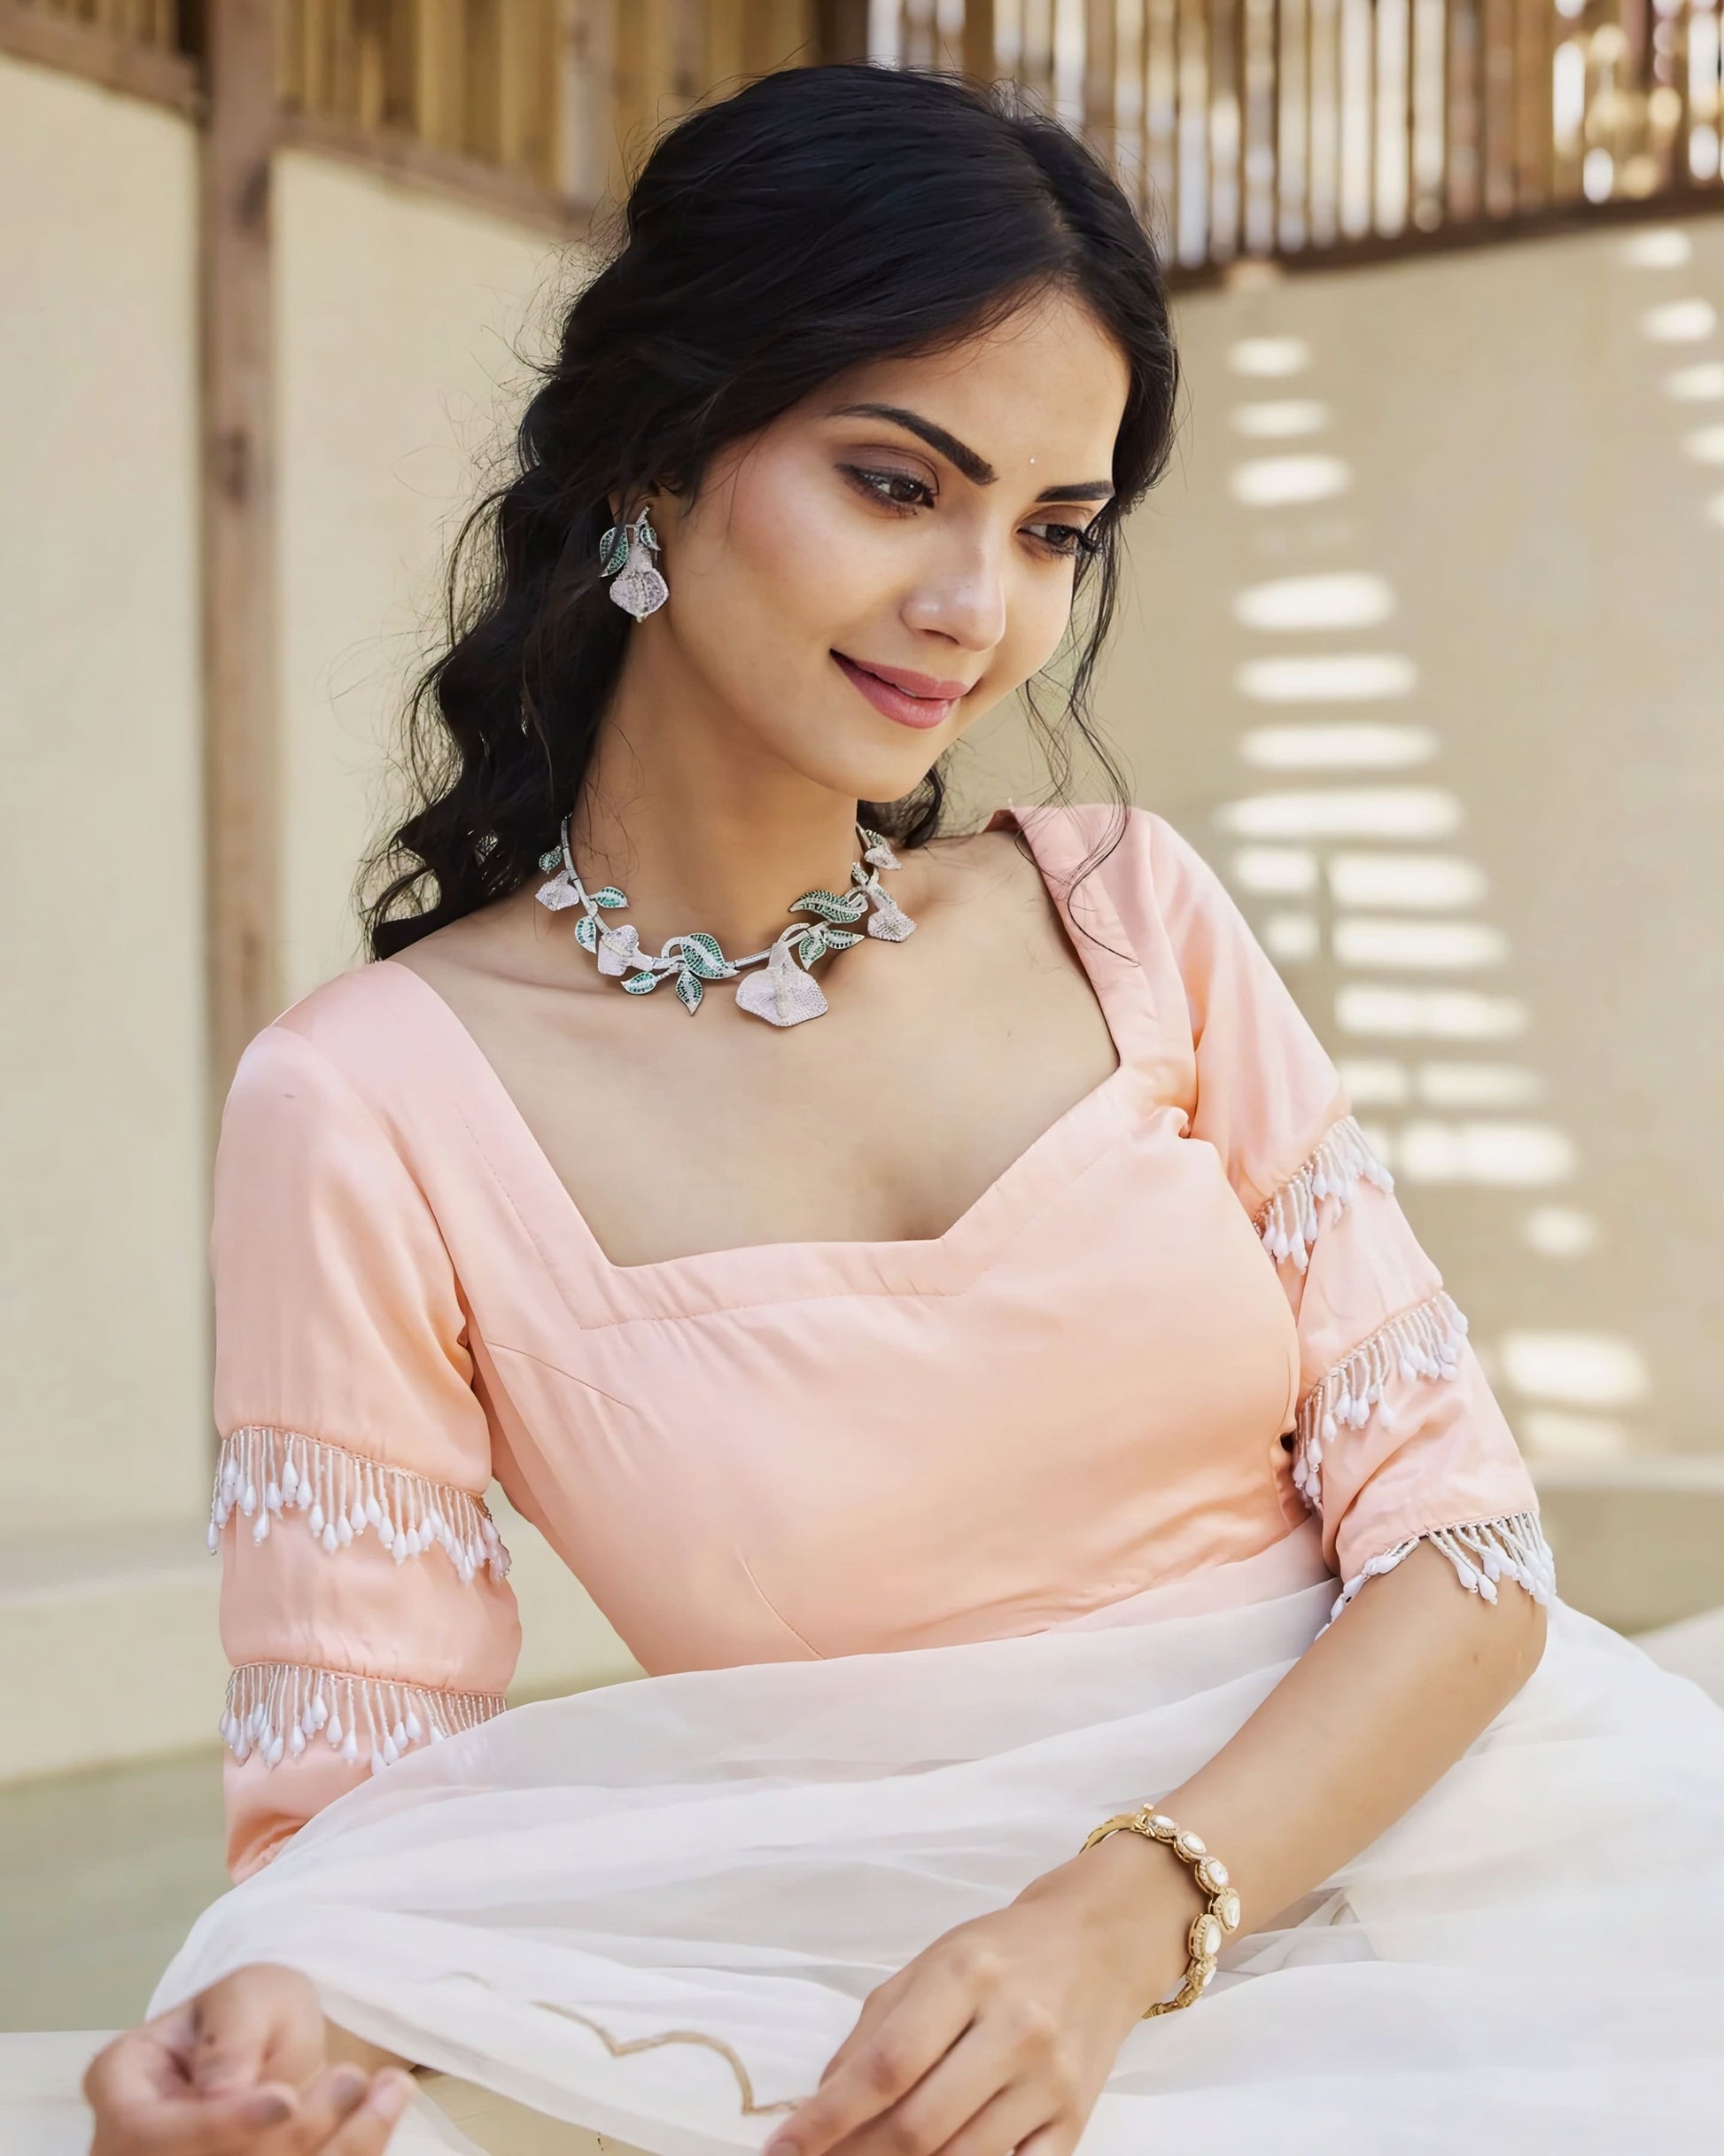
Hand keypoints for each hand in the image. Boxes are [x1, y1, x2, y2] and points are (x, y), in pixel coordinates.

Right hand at [84, 1963, 414, 2153]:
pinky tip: (387, 2105)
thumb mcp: (248, 1994)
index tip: (284, 2100)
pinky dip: (351, 2150)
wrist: (282, 2048)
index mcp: (122, 2088)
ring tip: (387, 2090)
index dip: (218, 2126)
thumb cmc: (252, 2013)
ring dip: (335, 2147)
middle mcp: (133, 2152)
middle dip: (289, 2136)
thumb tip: (220, 2091)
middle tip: (352, 2079)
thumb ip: (232, 2032)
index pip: (148, 2129)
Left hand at [765, 1830, 1198, 2155]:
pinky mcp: (1076, 2119)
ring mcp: (1050, 2080)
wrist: (1100, 1942)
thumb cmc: (1002, 1952)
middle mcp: (1014, 2028)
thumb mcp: (930, 1964)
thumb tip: (821, 2104)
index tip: (782, 2149)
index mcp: (966, 1976)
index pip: (885, 2066)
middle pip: (918, 2125)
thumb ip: (874, 2031)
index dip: (826, 2118)